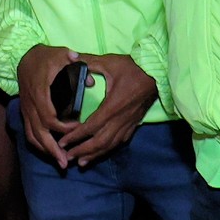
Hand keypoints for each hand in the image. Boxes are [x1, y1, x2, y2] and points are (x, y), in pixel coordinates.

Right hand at [14, 42, 76, 166]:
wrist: (25, 57)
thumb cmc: (45, 57)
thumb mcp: (60, 54)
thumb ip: (74, 64)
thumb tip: (91, 79)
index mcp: (40, 93)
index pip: (49, 117)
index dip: (62, 127)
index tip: (78, 128)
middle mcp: (31, 105)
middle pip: (39, 133)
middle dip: (52, 149)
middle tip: (66, 163)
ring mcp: (26, 111)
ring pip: (33, 136)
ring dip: (46, 151)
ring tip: (60, 163)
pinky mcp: (25, 113)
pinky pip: (29, 133)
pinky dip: (38, 145)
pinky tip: (50, 152)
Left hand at [55, 52, 156, 166]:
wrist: (156, 73)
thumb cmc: (132, 67)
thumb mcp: (109, 62)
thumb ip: (89, 61)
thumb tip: (72, 56)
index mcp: (112, 106)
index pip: (91, 126)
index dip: (76, 136)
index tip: (62, 142)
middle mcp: (120, 119)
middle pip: (99, 142)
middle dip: (82, 151)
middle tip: (67, 157)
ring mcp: (128, 124)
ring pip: (110, 145)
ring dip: (94, 155)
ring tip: (81, 162)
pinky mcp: (134, 125)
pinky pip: (119, 142)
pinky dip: (107, 150)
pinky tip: (100, 153)